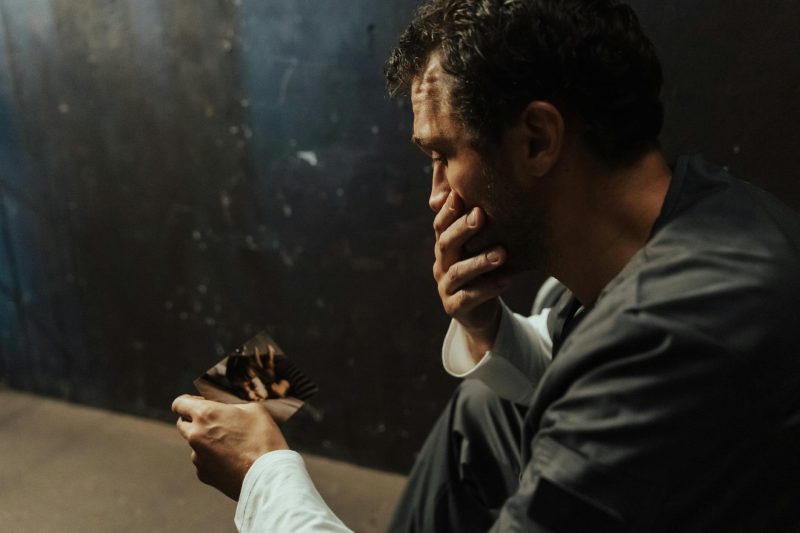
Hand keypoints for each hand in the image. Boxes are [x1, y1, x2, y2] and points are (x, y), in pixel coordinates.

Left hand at [172, 395, 288, 499]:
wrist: (268, 476)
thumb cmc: (264, 438)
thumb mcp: (253, 409)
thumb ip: (232, 406)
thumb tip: (225, 409)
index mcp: (205, 414)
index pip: (179, 403)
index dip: (189, 401)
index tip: (200, 403)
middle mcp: (195, 435)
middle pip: (182, 423)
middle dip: (195, 421)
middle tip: (216, 422)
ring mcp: (197, 457)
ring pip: (195, 444)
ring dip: (206, 441)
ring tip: (232, 446)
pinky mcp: (202, 474)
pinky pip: (203, 461)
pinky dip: (213, 459)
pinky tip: (232, 460)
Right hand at [433, 192, 509, 356]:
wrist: (481, 310)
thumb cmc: (483, 271)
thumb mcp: (479, 246)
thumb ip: (479, 224)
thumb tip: (485, 193)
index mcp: (445, 246)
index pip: (441, 225)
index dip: (448, 211)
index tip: (461, 196)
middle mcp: (442, 264)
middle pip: (446, 244)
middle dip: (462, 229)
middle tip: (480, 215)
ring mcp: (446, 286)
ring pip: (458, 272)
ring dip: (479, 261)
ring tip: (501, 254)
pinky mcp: (454, 307)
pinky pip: (469, 297)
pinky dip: (487, 289)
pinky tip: (506, 281)